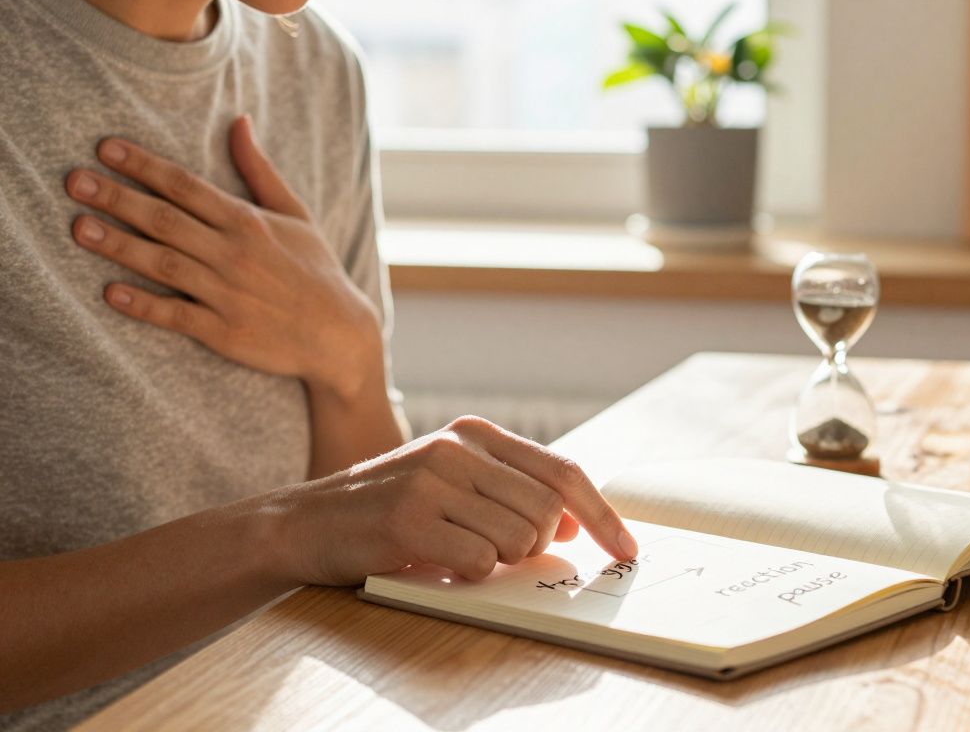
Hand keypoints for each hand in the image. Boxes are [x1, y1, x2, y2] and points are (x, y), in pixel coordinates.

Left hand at [65, 115, 380, 400]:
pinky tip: (112, 292)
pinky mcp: (225, 332)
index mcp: (249, 222)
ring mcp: (228, 294)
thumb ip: (259, 170)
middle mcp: (235, 254)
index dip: (144, 166)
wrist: (340, 334)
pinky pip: (176, 315)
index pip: (187, 186)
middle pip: (166, 220)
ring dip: (119, 246)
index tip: (106, 149)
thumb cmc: (316, 270)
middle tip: (75, 183)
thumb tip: (238, 121)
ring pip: (164, 264)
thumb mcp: (296, 214)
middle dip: (118, 199)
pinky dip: (144, 305)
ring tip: (80, 229)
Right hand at [269, 416, 639, 583]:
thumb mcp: (453, 485)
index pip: (563, 472)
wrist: (303, 523)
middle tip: (489, 550)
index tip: (627, 549)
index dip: (603, 515)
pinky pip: (480, 561)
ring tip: (454, 550)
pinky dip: (467, 574)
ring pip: (518, 539)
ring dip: (497, 561)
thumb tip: (574, 523)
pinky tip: (436, 561)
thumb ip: (513, 493)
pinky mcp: (410, 518)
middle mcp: (459, 447)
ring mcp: (433, 479)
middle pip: (547, 512)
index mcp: (477, 434)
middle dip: (534, 547)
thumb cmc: (388, 511)